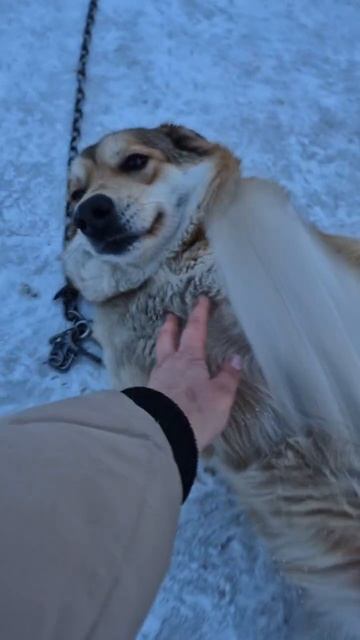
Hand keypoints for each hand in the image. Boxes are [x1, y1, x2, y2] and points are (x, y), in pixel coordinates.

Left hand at [148, 297, 241, 450]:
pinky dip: (161, 369)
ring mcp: (156, 380)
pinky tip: (163, 375)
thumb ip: (227, 377)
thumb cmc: (196, 412)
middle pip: (168, 339)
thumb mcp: (220, 395)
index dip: (199, 314)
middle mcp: (170, 365)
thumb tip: (235, 358)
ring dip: (163, 346)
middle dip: (171, 326)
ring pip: (160, 356)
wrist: (162, 434)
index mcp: (189, 359)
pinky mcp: (149, 396)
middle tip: (170, 315)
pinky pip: (156, 375)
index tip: (201, 300)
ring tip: (165, 344)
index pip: (195, 330)